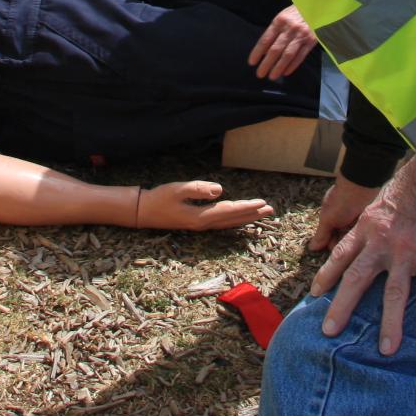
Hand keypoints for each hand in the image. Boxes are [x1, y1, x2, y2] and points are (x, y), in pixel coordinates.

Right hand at [135, 180, 273, 230]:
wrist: (145, 212)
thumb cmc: (160, 198)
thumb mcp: (177, 189)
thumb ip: (198, 189)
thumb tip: (220, 190)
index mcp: (200, 216)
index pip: (229, 211)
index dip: (246, 207)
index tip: (262, 203)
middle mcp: (204, 224)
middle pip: (234, 219)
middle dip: (252, 214)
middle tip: (271, 210)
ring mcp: (202, 226)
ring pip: (230, 223)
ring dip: (246, 218)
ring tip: (262, 213)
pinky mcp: (199, 223)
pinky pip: (223, 223)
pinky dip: (235, 220)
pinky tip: (240, 217)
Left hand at [248, 3, 315, 79]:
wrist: (318, 6)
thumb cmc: (296, 12)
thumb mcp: (283, 17)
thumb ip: (274, 32)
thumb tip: (265, 51)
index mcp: (279, 21)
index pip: (265, 39)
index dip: (257, 52)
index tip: (252, 62)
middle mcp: (289, 29)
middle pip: (275, 49)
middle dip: (266, 63)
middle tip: (260, 74)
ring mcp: (301, 35)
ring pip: (288, 55)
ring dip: (278, 67)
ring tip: (272, 76)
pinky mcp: (311, 41)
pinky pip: (301, 56)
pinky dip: (293, 65)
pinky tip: (286, 72)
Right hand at [306, 175, 381, 253]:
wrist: (363, 185)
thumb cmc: (342, 202)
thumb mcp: (328, 218)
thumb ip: (322, 234)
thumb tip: (311, 248)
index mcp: (330, 219)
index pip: (329, 240)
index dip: (332, 247)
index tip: (337, 255)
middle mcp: (342, 221)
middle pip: (341, 239)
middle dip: (344, 246)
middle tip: (350, 253)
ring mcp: (355, 220)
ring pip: (353, 237)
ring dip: (355, 243)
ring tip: (360, 251)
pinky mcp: (367, 220)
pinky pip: (364, 233)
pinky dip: (364, 237)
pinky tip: (367, 243)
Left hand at [310, 145, 415, 354]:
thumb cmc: (413, 182)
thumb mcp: (382, 200)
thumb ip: (375, 222)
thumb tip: (371, 235)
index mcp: (367, 227)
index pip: (340, 255)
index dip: (326, 275)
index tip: (314, 294)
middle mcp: (382, 242)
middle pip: (356, 279)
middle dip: (341, 307)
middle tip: (329, 331)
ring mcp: (407, 251)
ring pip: (393, 293)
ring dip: (390, 324)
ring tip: (386, 349)